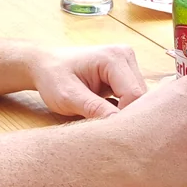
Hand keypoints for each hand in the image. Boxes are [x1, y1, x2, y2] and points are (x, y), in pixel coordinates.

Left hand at [30, 46, 146, 118]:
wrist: (45, 65)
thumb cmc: (53, 78)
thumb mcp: (68, 96)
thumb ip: (93, 109)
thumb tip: (117, 125)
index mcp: (114, 57)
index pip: (134, 95)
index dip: (124, 117)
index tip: (106, 130)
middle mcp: (126, 56)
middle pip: (141, 96)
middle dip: (126, 115)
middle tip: (104, 127)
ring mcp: (127, 63)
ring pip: (139, 98)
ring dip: (124, 112)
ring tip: (102, 118)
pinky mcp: (125, 73)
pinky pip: (133, 96)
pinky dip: (123, 108)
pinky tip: (106, 113)